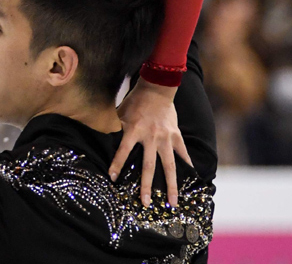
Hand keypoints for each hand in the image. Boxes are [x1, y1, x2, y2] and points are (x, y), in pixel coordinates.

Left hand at [110, 80, 191, 207]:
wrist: (156, 88)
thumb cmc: (135, 102)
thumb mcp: (120, 113)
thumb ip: (113, 128)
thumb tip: (100, 140)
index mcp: (134, 130)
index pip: (123, 150)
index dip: (117, 163)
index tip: (113, 178)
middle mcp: (150, 136)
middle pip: (148, 165)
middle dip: (147, 185)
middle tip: (145, 203)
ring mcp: (165, 137)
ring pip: (169, 165)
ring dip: (171, 185)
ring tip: (173, 202)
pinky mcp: (176, 135)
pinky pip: (182, 153)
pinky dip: (187, 165)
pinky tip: (191, 179)